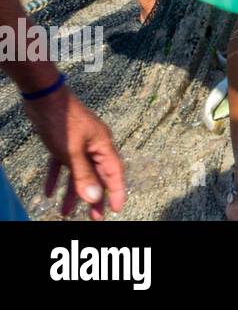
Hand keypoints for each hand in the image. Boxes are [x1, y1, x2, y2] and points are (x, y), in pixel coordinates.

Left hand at [24, 88, 125, 219]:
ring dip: (73, 192)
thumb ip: (83, 175)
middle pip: (97, 175)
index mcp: (102, 145)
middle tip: (94, 218)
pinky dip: (57, 178)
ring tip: (66, 212)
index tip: (116, 209)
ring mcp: (79, 144)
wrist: (43, 97)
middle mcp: (94, 146)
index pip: (114, 172)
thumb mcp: (71, 152)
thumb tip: (95, 197)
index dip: (116, 191)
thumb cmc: (62, 122)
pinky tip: (49, 192)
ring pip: (79, 173)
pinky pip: (63, 165)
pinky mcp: (64, 143)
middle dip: (95, 197)